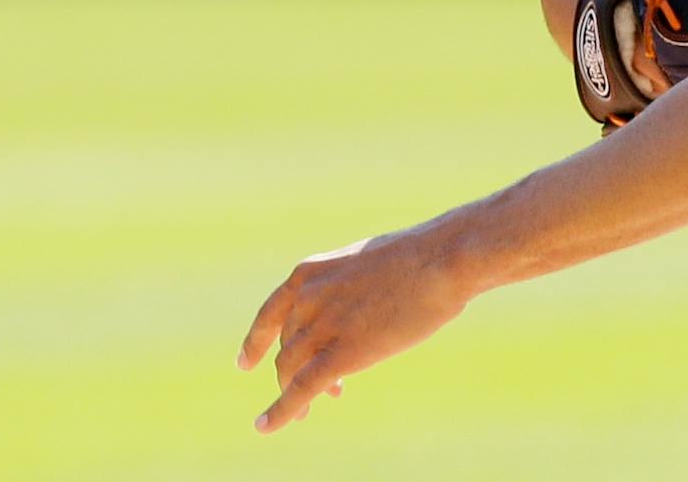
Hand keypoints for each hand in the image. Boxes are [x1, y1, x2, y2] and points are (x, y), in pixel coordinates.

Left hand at [235, 230, 474, 433]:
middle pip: (287, 346)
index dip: (256, 341)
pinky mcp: (342, 354)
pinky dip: (282, 411)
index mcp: (311, 273)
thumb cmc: (416, 259)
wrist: (441, 260)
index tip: (246, 362)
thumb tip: (346, 318)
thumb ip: (345, 291)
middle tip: (313, 393)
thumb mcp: (365, 266)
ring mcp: (323, 326)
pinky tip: (267, 427)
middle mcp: (308, 298)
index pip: (272, 312)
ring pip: (291, 369)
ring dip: (295, 394)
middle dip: (293, 370)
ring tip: (309, 410)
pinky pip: (302, 389)